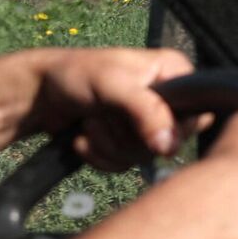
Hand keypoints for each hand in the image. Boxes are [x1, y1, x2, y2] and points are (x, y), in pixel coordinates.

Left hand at [11, 47, 196, 172]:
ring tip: (92, 120)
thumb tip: (170, 145)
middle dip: (128, 135)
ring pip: (143, 157)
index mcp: (172, 72)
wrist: (40, 95)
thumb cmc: (75, 75)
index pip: (198, 113)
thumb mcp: (114, 86)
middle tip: (104, 113)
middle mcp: (164, 98)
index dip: (170, 126)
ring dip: (109, 144)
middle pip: (169, 142)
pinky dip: (99, 155)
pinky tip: (85, 136)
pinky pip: (123, 166)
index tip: (138, 118)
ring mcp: (144, 123)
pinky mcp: (126, 142)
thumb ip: (147, 111)